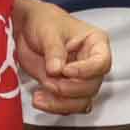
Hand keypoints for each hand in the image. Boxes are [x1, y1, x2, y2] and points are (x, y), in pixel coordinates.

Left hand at [13, 0, 110, 114]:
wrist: (26, 29)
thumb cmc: (43, 22)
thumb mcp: (49, 31)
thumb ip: (54, 51)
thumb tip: (56, 71)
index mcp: (96, 44)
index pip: (102, 63)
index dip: (85, 71)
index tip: (65, 70)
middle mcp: (92, 64)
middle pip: (92, 86)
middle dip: (69, 89)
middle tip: (48, 81)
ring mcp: (80, 79)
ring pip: (82, 102)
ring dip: (61, 103)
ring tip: (39, 96)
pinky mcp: (67, 90)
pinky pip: (68, 107)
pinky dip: (54, 107)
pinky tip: (39, 98)